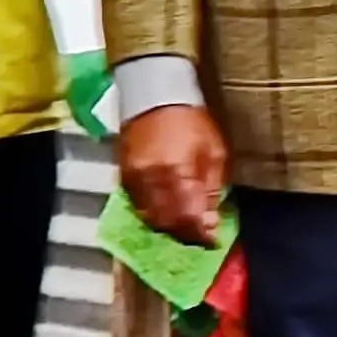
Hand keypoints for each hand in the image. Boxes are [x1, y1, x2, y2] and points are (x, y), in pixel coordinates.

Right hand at [118, 106, 234, 243]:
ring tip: (181, 224)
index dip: (200, 234)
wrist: (155, 96)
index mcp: (179, 172)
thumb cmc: (191, 122)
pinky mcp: (123, 175)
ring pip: (149, 217)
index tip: (210, 239)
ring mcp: (134, 178)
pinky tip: (164, 210)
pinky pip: (136, 205)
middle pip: (167, 222)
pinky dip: (151, 213)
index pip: (189, 217)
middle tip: (197, 235)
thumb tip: (210, 221)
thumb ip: (212, 188)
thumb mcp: (214, 152)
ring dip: (167, 226)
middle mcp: (153, 179)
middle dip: (184, 233)